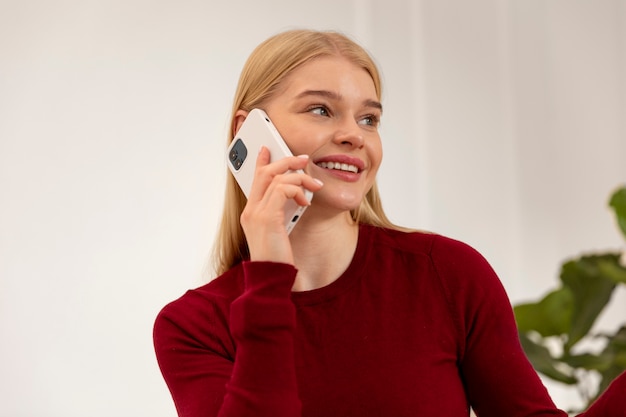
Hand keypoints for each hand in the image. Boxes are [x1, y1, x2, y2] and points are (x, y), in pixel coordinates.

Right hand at [240, 147, 322, 264]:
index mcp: (251, 213)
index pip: (254, 180)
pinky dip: (297, 190)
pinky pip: (282, 190)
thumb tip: (297, 196)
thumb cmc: (277, 258)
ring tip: (314, 186)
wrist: (271, 277)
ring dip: (299, 177)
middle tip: (302, 159)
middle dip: (285, 161)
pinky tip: (306, 201)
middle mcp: (250, 211)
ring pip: (276, 179)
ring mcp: (256, 214)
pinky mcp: (267, 218)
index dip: (261, 162)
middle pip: (264, 173)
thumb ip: (281, 213)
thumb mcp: (279, 231)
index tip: (267, 149)